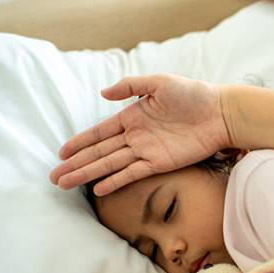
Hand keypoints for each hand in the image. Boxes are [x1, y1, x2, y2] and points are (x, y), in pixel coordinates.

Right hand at [49, 74, 229, 195]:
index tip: (61, 153)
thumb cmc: (192, 94)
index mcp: (132, 117)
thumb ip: (130, 86)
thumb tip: (103, 94)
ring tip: (67, 184)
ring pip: (110, 165)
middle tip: (54, 177)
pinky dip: (115, 181)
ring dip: (88, 175)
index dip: (80, 143)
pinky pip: (132, 174)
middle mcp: (135, 136)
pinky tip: (98, 188)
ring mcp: (146, 151)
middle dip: (76, 165)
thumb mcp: (158, 83)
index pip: (99, 133)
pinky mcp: (160, 163)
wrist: (219, 112)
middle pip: (99, 152)